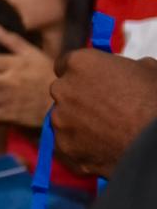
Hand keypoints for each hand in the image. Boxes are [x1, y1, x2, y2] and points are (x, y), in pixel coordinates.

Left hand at [50, 50, 156, 176]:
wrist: (156, 141)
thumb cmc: (156, 100)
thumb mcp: (146, 69)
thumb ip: (122, 67)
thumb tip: (120, 71)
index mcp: (80, 63)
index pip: (65, 62)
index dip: (79, 71)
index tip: (88, 79)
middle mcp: (63, 89)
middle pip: (64, 91)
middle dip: (79, 97)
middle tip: (104, 106)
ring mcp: (60, 119)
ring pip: (65, 118)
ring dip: (81, 122)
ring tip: (110, 129)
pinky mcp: (64, 146)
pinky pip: (71, 142)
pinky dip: (84, 144)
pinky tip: (106, 145)